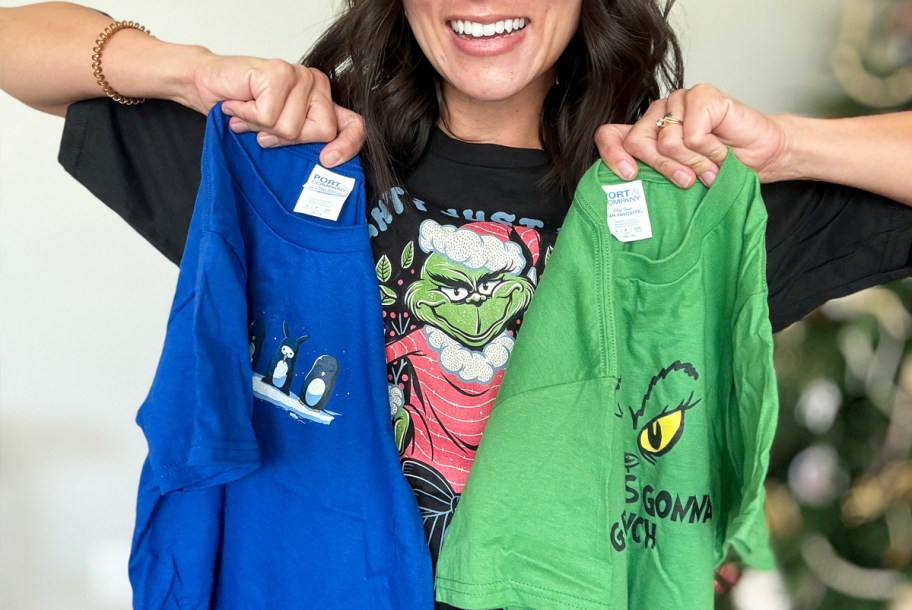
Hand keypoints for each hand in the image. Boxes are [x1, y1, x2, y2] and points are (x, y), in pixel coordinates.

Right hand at [186, 53, 364, 166]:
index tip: (327, 160)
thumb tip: (324, 165)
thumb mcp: (278, 132)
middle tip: (264, 127)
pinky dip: (248, 116)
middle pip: (321, 131)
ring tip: (249, 113)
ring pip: (291, 128)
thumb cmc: (243, 108)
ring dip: (261, 127)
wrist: (207, 84)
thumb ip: (303, 141)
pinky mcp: (278, 73)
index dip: (347, 146)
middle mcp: (316, 84)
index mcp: (323, 100)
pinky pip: (269, 116)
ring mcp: (299, 75)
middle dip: (287, 139)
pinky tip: (240, 104)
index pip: (353, 125)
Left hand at [595, 84, 787, 186]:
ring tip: (711, 164)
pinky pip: (692, 135)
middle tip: (687, 180)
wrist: (762, 156)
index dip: (612, 154)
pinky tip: (721, 149)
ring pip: (667, 142)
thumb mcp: (679, 177)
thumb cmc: (721, 166)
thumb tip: (629, 181)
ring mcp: (679, 100)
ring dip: (694, 162)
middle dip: (662, 168)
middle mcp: (659, 112)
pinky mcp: (701, 95)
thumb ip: (654, 173)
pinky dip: (710, 151)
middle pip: (637, 141)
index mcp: (647, 130)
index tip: (629, 175)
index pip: (609, 135)